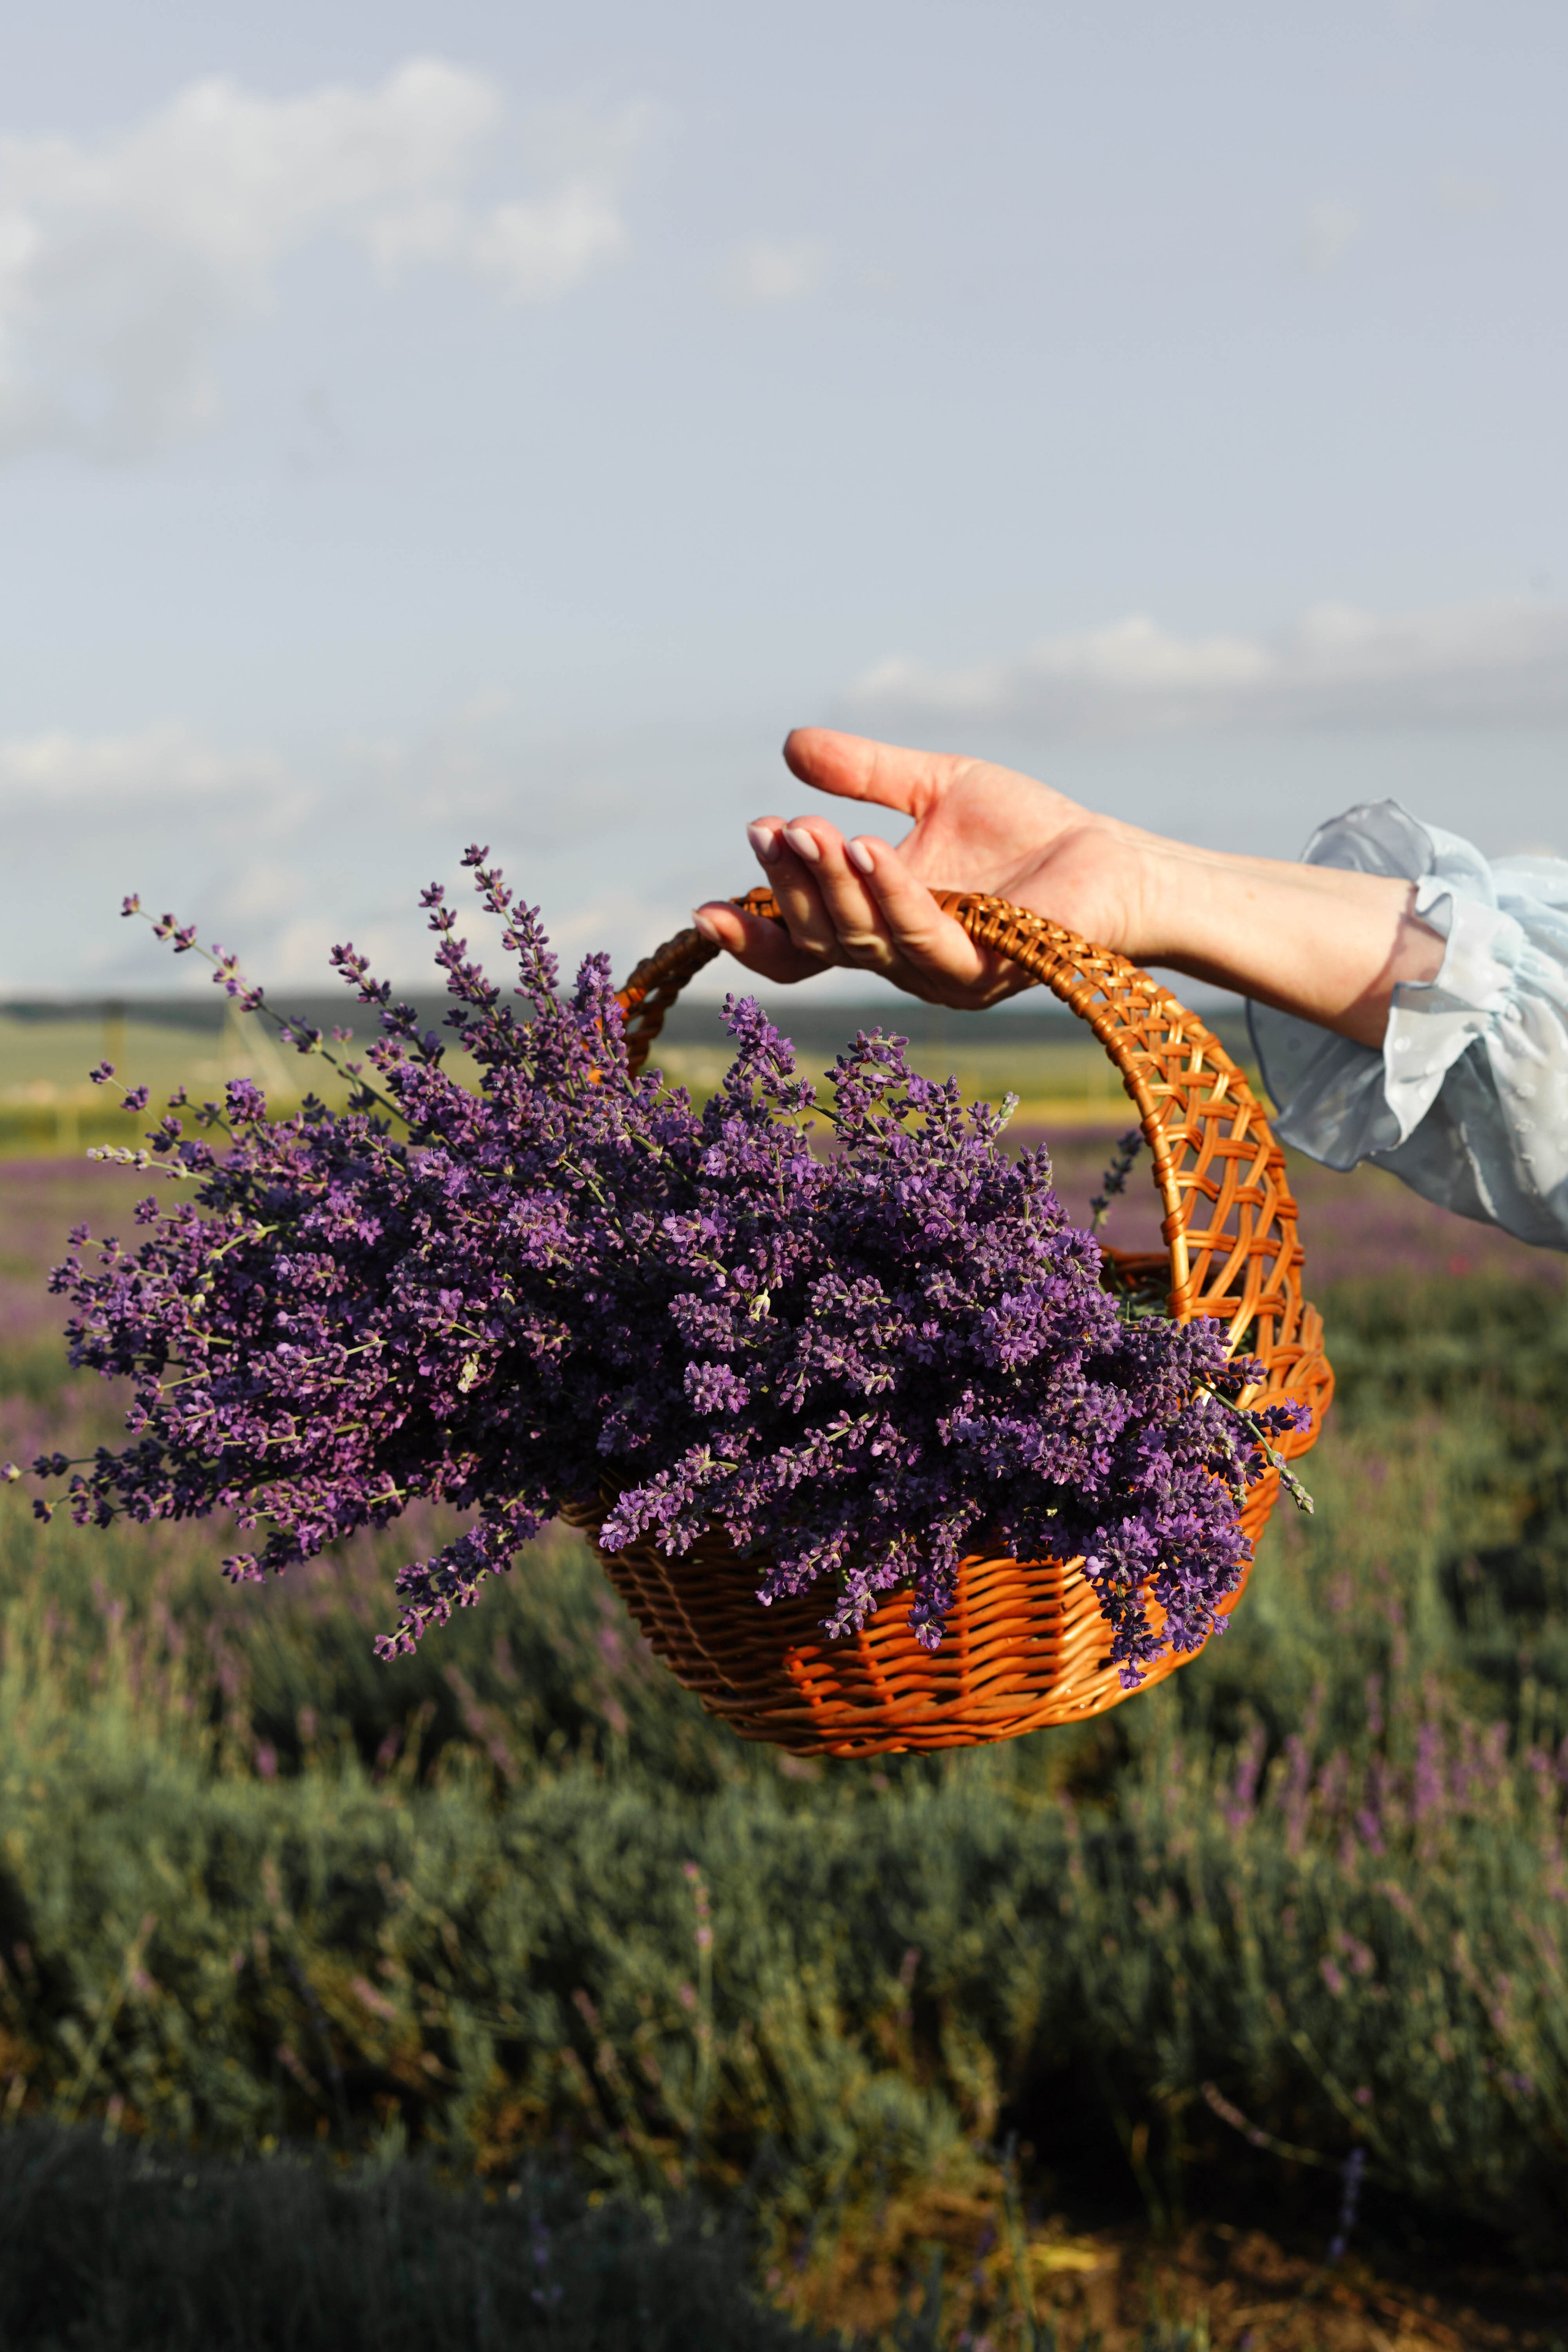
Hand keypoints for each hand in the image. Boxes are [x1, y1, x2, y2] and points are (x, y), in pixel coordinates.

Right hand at [691, 729, 1162, 1009]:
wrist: (1115, 862)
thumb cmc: (1030, 834)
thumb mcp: (935, 788)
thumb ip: (865, 775)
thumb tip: (790, 745)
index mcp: (880, 926)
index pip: (800, 948)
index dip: (752, 936)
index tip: (704, 910)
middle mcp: (902, 961)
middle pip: (822, 938)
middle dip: (788, 885)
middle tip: (768, 827)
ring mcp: (942, 975)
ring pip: (863, 941)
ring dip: (829, 886)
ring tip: (808, 828)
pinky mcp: (987, 971)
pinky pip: (924, 938)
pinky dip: (891, 894)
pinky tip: (868, 848)